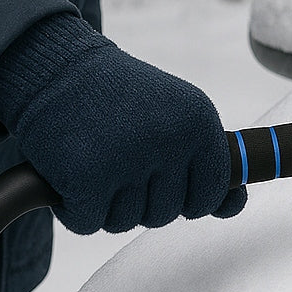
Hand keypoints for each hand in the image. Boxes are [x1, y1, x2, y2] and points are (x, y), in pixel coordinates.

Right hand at [0, 14, 244, 233]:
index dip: (186, 195)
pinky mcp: (85, 177)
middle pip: (166, 214)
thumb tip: (236, 207)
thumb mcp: (177, 119)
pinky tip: (70, 171)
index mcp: (199, 123)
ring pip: (126, 222)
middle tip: (118, 156)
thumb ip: (209, 166)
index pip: (212, 193)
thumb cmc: (118, 99)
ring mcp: (128, 159)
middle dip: (140, 198)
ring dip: (105, 204)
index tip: (162, 175)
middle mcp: (170, 140)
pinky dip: (74, 208)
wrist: (55, 67)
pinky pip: (88, 224)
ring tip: (96, 158)